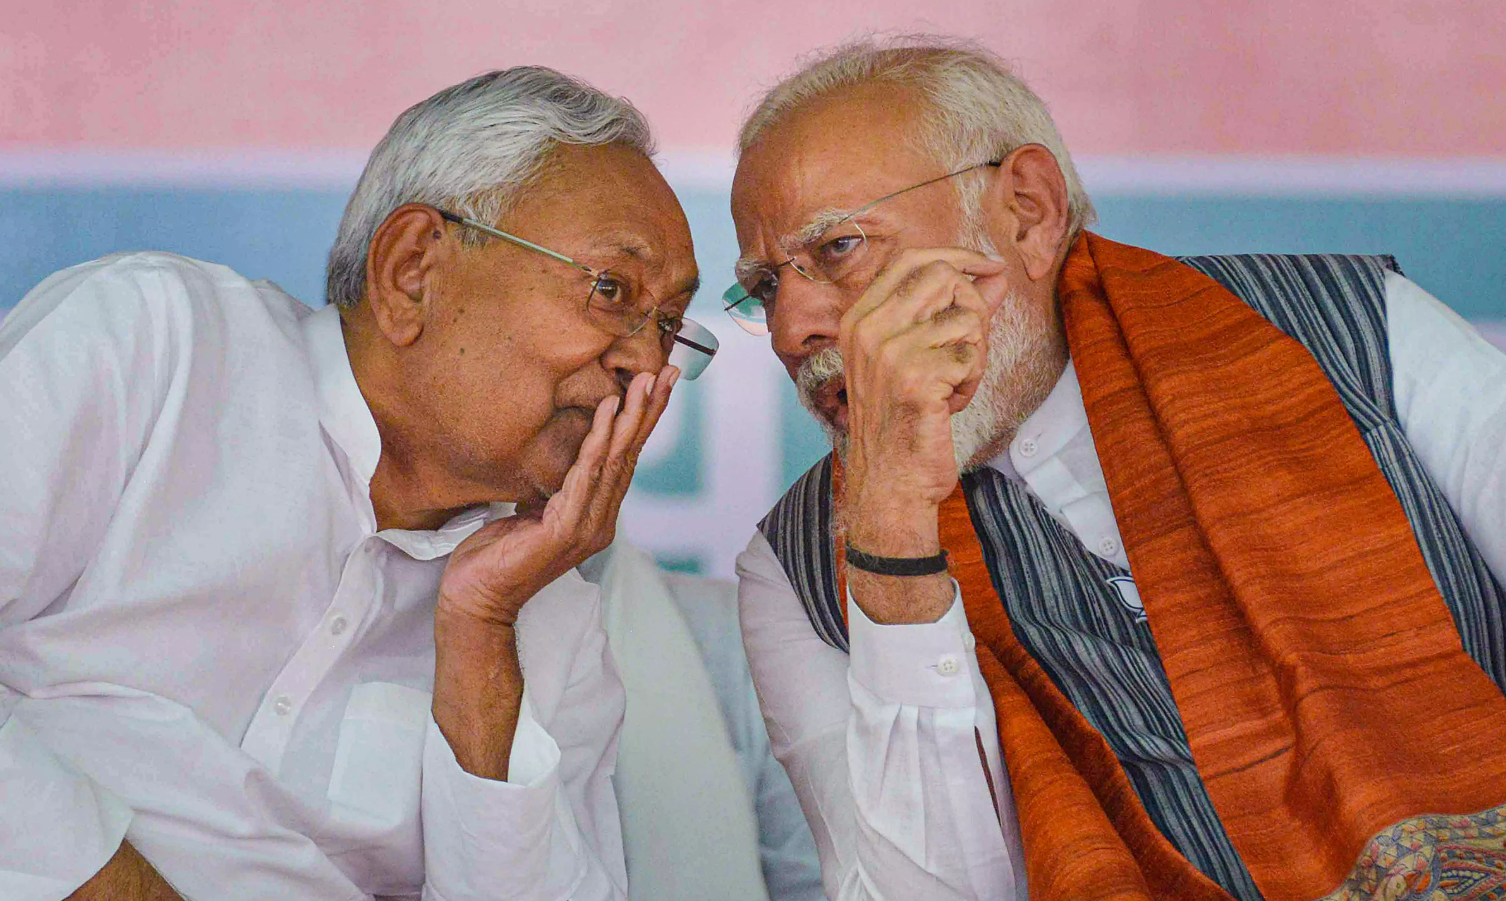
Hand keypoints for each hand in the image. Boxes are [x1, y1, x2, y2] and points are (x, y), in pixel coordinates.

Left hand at [436, 366, 678, 626]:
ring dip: (630, 418)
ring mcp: (586, 527)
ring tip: (643, 383)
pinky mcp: (565, 531)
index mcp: (595, 516)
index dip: (643, 423)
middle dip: (649, 412)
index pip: (625, 461)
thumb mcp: (531, 511)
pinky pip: (585, 476)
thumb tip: (561, 459)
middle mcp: (599, 521)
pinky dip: (597, 440)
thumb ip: (556, 490)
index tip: (658, 386)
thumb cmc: (498, 557)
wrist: (475, 598)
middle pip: (630, 456)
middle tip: (668, 372)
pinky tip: (606, 412)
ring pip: (614, 462)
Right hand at [840, 247, 1005, 546]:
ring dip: (974, 354)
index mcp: (859, 319)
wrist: (888, 481)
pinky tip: (951, 403)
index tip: (989, 268)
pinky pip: (971, 357)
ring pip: (966, 319)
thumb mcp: (919, 357)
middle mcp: (868, 329)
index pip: (911, 260)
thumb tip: (995, 275)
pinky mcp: (915, 378)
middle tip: (966, 349)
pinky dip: (972, 382)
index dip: (957, 257)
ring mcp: (888, 353)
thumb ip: (953, 311)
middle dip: (973, 310)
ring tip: (952, 385)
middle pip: (945, 279)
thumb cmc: (904, 420)